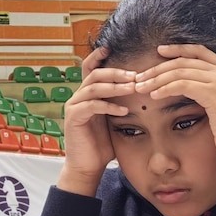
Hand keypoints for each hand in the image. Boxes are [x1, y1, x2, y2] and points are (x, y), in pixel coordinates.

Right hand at [57, 47, 134, 195]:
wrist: (87, 167)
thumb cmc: (102, 145)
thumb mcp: (113, 121)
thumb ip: (120, 105)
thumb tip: (141, 93)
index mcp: (87, 95)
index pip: (89, 69)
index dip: (98, 57)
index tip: (111, 48)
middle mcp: (78, 97)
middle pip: (94, 74)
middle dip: (116, 72)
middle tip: (135, 75)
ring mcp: (74, 107)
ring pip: (94, 87)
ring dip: (115, 86)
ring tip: (133, 88)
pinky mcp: (73, 118)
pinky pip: (92, 106)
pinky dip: (109, 106)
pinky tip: (123, 111)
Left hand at [133, 45, 215, 165]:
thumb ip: (211, 93)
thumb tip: (194, 91)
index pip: (199, 51)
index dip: (178, 49)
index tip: (160, 51)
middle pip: (184, 61)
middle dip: (159, 68)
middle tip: (140, 76)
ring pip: (180, 71)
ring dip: (156, 79)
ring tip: (140, 87)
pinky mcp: (214, 92)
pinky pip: (182, 84)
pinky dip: (165, 88)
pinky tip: (154, 95)